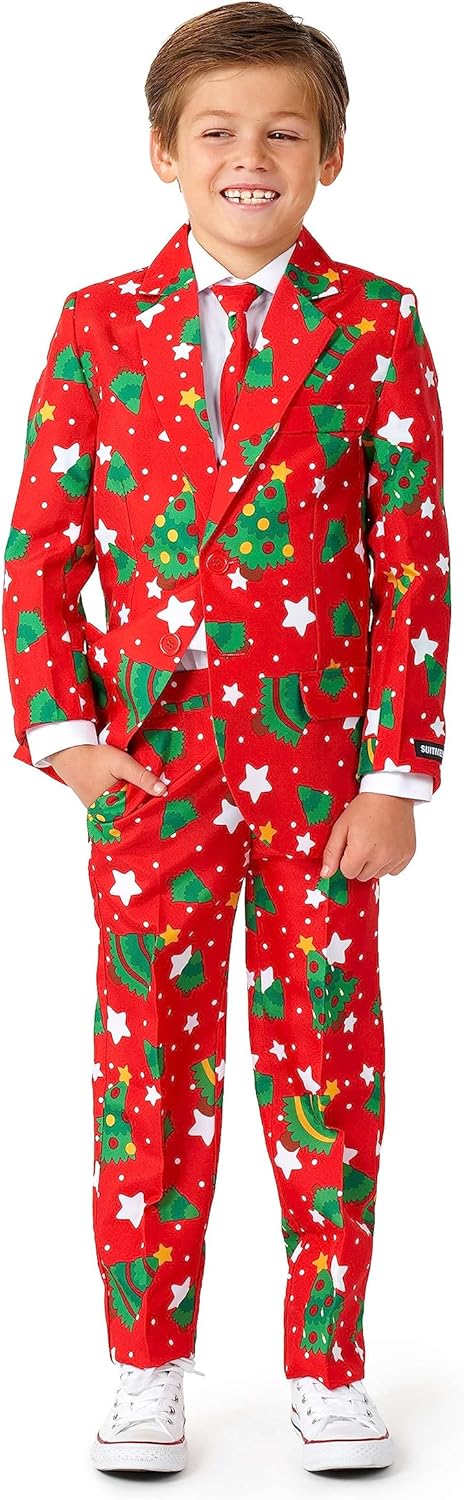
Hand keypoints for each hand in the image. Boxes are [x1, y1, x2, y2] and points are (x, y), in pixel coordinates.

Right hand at [47, 743, 167, 808]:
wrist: (67, 752)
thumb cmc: (94, 757)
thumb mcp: (122, 763)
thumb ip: (142, 777)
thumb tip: (163, 791)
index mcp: (111, 808)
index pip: (138, 814)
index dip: (152, 808)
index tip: (166, 804)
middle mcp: (103, 813)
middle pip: (130, 813)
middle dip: (144, 807)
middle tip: (162, 803)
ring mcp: (98, 810)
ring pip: (122, 810)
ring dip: (133, 803)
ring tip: (150, 797)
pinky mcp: (94, 803)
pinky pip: (113, 806)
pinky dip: (123, 801)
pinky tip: (132, 793)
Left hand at [320, 792, 415, 881]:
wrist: (391, 792)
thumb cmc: (364, 806)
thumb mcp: (341, 826)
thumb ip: (331, 852)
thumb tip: (325, 874)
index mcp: (362, 851)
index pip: (348, 873)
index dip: (346, 860)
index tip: (350, 845)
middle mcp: (381, 857)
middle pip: (363, 876)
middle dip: (360, 863)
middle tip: (363, 841)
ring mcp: (396, 856)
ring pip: (378, 874)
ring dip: (374, 863)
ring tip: (375, 841)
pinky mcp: (408, 854)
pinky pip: (394, 871)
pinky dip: (389, 862)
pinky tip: (387, 845)